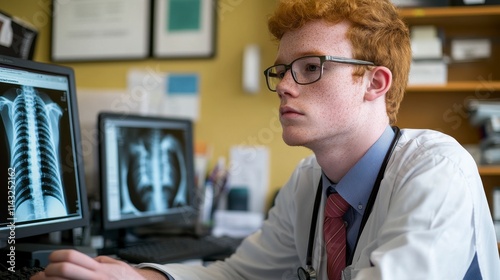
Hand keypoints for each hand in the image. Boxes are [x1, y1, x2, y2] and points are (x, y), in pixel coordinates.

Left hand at [31, 249, 145, 279]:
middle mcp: (94, 279)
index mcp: (99, 269)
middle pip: (62, 270)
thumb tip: (84, 260)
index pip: (71, 256)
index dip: (56, 256)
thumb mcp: (117, 266)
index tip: (51, 259)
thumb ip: (100, 262)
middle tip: (43, 273)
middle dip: (47, 272)